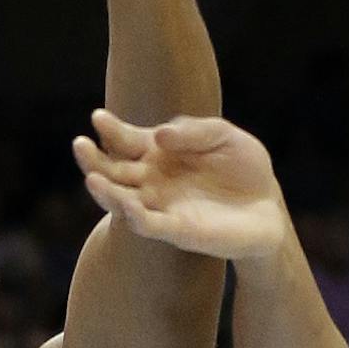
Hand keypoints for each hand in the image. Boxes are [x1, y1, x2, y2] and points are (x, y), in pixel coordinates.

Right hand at [71, 111, 287, 258]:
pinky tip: (124, 202)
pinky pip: (147, 224)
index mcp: (158, 154)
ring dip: (105, 191)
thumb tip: (158, 135)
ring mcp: (160, 206)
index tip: (98, 117)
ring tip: (91, 177)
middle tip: (79, 144)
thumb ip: (193, 132)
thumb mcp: (223, 136)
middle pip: (112, 171)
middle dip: (93, 160)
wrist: (268, 207)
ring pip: (121, 200)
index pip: (125, 140)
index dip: (110, 130)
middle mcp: (151, 181)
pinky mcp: (176, 230)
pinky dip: (133, 215)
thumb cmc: (244, 168)